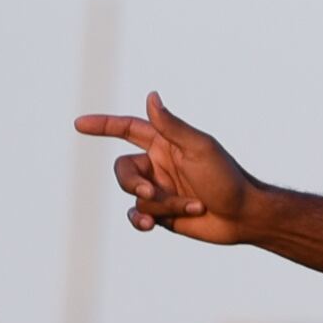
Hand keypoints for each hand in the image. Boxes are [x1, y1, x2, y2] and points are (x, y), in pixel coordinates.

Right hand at [74, 92, 259, 245]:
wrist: (243, 216)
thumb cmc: (227, 178)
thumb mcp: (199, 148)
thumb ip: (171, 126)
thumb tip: (151, 96)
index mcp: (165, 143)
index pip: (126, 129)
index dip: (102, 125)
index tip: (78, 125)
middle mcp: (158, 165)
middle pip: (123, 170)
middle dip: (132, 183)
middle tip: (149, 193)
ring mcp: (158, 190)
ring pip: (133, 196)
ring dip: (159, 205)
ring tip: (188, 207)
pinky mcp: (161, 213)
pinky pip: (137, 216)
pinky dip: (141, 220)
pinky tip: (151, 225)